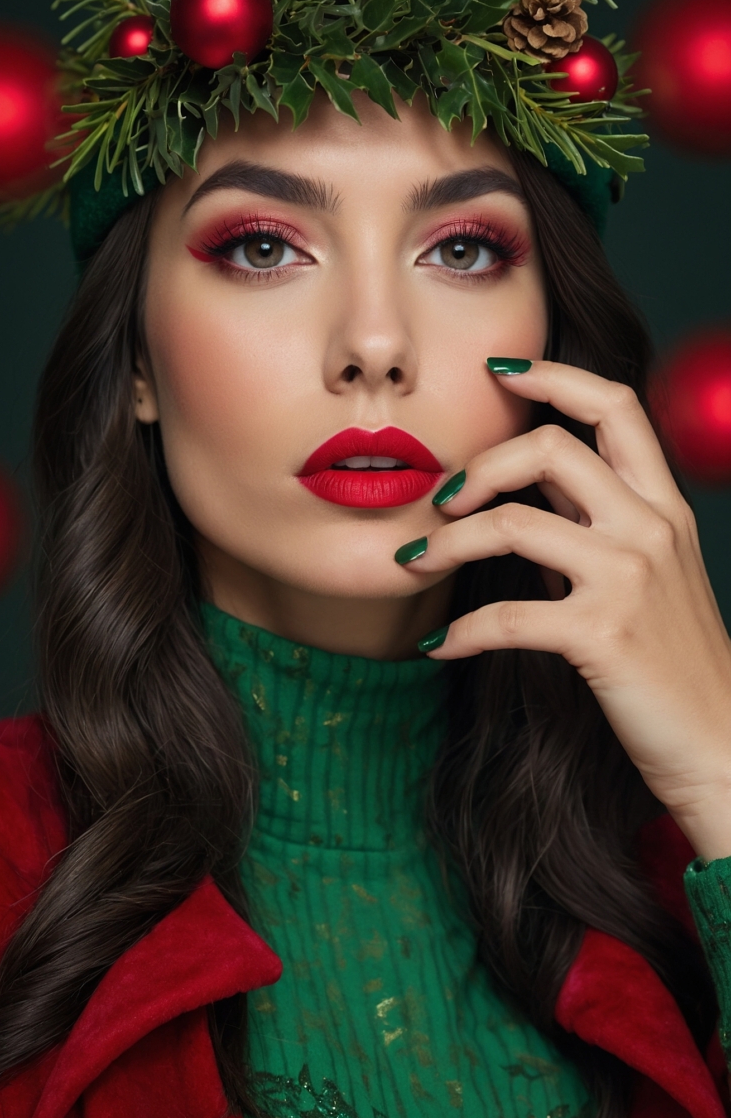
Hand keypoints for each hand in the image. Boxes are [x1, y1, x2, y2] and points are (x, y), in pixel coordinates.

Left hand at [399, 361, 730, 860]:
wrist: (721, 745)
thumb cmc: (675, 662)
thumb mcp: (650, 573)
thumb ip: (596, 524)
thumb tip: (528, 495)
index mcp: (664, 505)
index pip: (614, 404)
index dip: (554, 375)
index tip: (498, 372)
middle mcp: (651, 528)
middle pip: (553, 447)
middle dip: (481, 465)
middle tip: (444, 499)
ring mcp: (629, 580)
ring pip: (513, 524)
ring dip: (448, 542)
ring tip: (418, 563)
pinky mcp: (602, 637)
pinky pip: (506, 617)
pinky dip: (461, 631)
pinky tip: (441, 647)